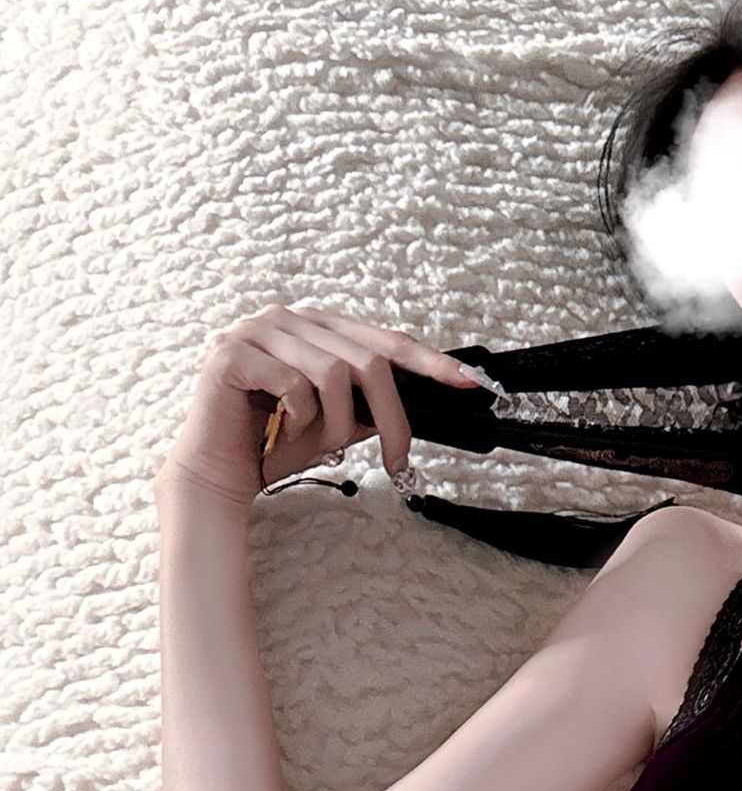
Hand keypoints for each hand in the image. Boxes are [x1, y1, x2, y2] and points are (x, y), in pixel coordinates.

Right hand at [156, 301, 482, 505]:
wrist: (224, 471)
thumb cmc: (282, 443)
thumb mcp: (341, 423)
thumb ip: (374, 406)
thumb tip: (426, 403)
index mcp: (319, 329)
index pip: (385, 339)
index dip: (429, 361)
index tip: (469, 382)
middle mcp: (289, 319)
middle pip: (368, 359)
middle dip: (392, 418)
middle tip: (397, 461)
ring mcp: (256, 331)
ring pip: (334, 373)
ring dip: (338, 424)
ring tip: (322, 444)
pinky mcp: (231, 354)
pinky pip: (293, 385)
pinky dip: (300, 419)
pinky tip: (282, 429)